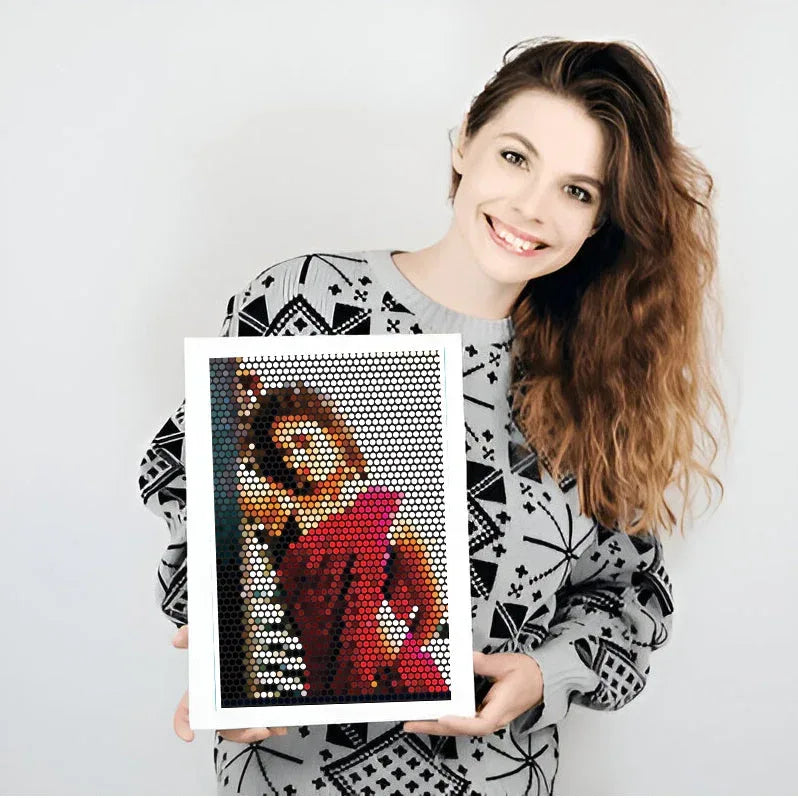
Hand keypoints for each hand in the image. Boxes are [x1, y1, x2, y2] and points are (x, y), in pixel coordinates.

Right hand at [170, 624, 288, 742]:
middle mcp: (222, 699)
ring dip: (259, 729)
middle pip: (223, 725)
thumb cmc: (229, 642)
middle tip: (257, 729)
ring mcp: (240, 702)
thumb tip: (178, 638)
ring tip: (276, 726)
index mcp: (207, 688)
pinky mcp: (259, 701)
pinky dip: (273, 722)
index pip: (188, 708)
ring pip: (243, 726)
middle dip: (240, 732)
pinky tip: (282, 722)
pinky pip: (261, 718)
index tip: (189, 734)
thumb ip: (194, 634)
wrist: (256, 634)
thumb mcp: (211, 635)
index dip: (182, 723)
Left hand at [402, 650, 542, 736]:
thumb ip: (483, 662)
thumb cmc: (527, 674)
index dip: (459, 723)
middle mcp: (492, 718)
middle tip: (411, 723)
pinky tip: (433, 714)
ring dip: (437, 724)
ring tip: (415, 720)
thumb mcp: (505, 664)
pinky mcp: (484, 713)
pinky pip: (462, 719)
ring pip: (460, 727)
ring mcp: (487, 717)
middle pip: (461, 729)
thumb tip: (465, 657)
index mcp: (500, 709)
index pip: (479, 724)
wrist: (542, 679)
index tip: (442, 717)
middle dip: (435, 727)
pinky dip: (446, 718)